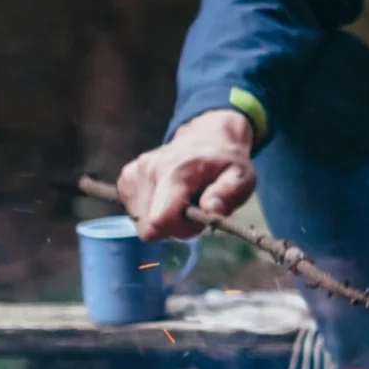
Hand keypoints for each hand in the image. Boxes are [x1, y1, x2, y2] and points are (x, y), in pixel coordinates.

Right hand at [117, 109, 256, 240]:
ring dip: (163, 218)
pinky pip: (134, 210)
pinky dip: (151, 210)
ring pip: (140, 220)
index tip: (198, 220)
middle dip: (172, 227)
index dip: (180, 230)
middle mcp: (149, 170)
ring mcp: (134, 172)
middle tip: (193, 210)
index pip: (159, 220)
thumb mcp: (241, 177)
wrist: (207, 137)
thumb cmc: (226, 162)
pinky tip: (168, 197)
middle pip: (148, 226)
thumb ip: (228, 193)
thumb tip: (211, 209)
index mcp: (175, 171)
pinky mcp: (127, 177)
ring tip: (183, 200)